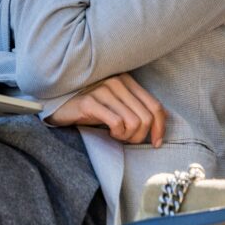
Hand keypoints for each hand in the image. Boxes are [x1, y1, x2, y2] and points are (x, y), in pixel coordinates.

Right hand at [44, 73, 166, 145]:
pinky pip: (116, 123)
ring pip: (133, 122)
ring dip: (128, 136)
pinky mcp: (90, 102)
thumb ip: (137, 107)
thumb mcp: (118, 105)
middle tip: (127, 140)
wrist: (61, 105)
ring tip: (117, 136)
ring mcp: (103, 90)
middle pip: (146, 117)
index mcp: (127, 81)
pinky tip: (109, 133)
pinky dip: (117, 134)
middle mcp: (117, 81)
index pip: (155, 106)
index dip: (160, 128)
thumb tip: (164, 119)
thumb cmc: (92, 107)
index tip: (156, 143)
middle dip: (140, 136)